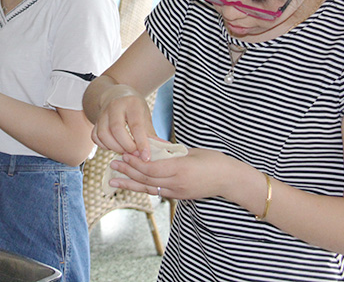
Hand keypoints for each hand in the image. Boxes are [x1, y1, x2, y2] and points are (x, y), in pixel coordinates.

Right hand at [91, 84, 155, 159]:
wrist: (116, 95)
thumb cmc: (134, 109)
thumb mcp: (145, 117)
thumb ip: (151, 134)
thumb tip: (165, 149)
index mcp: (132, 104)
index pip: (136, 125)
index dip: (141, 143)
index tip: (146, 157)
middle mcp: (115, 106)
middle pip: (116, 129)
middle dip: (126, 146)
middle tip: (135, 154)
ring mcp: (102, 113)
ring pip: (103, 134)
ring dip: (114, 147)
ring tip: (125, 152)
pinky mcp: (95, 120)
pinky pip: (95, 136)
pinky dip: (104, 146)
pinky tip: (114, 147)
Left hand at [107, 147, 239, 200]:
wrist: (231, 180)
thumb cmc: (215, 161)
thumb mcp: (193, 152)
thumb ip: (172, 152)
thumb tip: (153, 147)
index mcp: (180, 170)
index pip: (151, 168)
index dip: (135, 162)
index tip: (123, 155)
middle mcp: (176, 184)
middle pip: (146, 179)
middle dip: (127, 172)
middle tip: (112, 165)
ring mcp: (177, 192)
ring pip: (148, 188)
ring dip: (129, 184)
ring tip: (113, 180)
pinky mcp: (178, 196)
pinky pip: (156, 191)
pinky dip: (142, 187)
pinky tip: (131, 184)